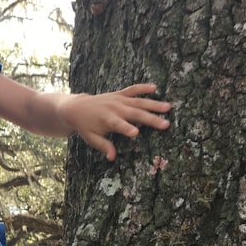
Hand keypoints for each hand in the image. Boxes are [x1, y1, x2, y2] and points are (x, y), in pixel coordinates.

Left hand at [57, 83, 171, 160]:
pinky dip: (143, 87)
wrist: (76, 107)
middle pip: (135, 114)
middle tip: (166, 124)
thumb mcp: (91, 138)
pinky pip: (132, 89)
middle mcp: (114, 108)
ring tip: (169, 107)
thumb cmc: (85, 126)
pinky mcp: (119, 94)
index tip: (136, 133)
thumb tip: (112, 158)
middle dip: (150, 119)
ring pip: (138, 101)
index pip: (118, 125)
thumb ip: (103, 146)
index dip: (127, 128)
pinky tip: (155, 87)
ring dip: (154, 104)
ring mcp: (118, 100)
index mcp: (107, 120)